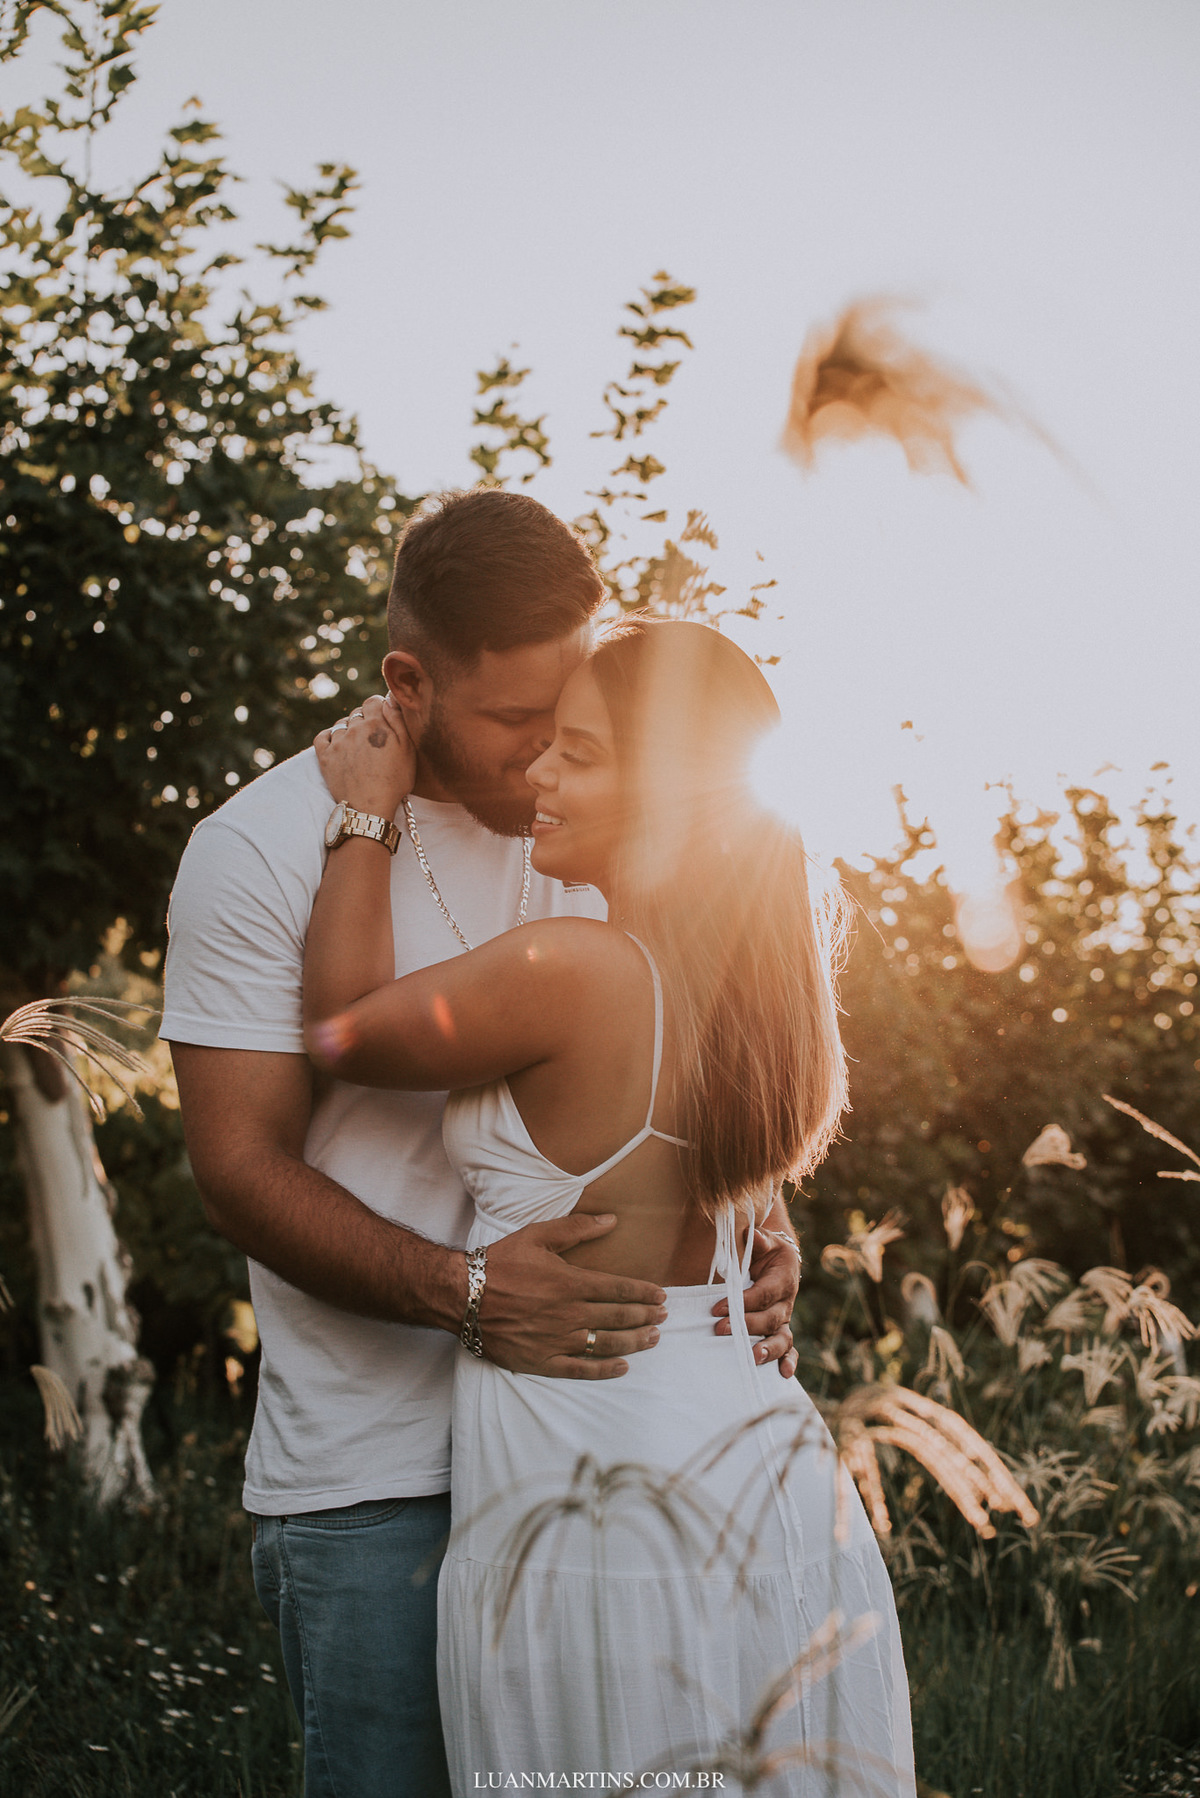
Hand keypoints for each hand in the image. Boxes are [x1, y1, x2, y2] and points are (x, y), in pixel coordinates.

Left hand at [315, 693, 415, 816]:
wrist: (371, 808)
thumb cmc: (394, 781)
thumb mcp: (408, 750)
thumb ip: (398, 720)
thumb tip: (389, 698)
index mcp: (376, 725)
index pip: (372, 700)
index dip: (378, 707)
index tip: (382, 718)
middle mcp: (354, 729)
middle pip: (357, 713)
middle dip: (365, 721)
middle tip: (373, 739)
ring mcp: (337, 742)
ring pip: (341, 724)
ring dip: (349, 730)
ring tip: (358, 746)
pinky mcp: (325, 756)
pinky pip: (323, 736)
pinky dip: (329, 736)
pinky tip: (338, 744)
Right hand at [479, 1214, 667, 1379]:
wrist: (463, 1296)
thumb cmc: (499, 1263)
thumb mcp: (537, 1236)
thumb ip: (576, 1229)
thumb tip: (611, 1220)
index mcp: (570, 1283)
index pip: (618, 1288)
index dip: (643, 1293)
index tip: (660, 1296)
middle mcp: (569, 1314)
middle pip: (618, 1317)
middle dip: (645, 1316)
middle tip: (663, 1317)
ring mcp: (557, 1340)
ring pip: (606, 1344)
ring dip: (635, 1342)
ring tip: (653, 1339)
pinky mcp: (542, 1361)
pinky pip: (581, 1370)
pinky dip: (605, 1369)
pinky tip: (623, 1367)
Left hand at [713, 1226, 800, 1378]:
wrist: (780, 1261)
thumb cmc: (767, 1251)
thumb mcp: (764, 1241)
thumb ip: (758, 1240)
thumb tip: (751, 1235)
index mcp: (783, 1278)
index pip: (764, 1294)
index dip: (743, 1302)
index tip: (716, 1308)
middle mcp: (786, 1302)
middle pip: (771, 1319)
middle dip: (746, 1326)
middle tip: (719, 1329)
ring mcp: (784, 1319)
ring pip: (782, 1338)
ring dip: (768, 1349)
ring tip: (752, 1357)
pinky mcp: (781, 1331)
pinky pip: (789, 1349)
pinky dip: (788, 1362)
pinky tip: (783, 1374)